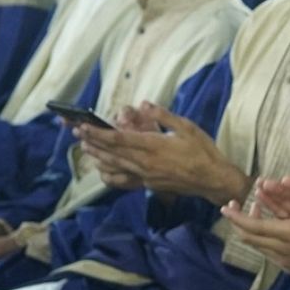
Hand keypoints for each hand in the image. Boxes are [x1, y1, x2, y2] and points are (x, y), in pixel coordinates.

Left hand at [76, 101, 247, 201]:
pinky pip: (124, 180)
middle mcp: (145, 163)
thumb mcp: (186, 127)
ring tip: (85, 147)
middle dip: (93, 141)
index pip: (119, 138)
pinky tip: (103, 170)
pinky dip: (110, 174)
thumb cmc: (203, 151)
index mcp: (154, 146)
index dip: (98, 132)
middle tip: (76, 132)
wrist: (213, 180)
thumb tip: (144, 104)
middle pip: (112, 152)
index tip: (83, 126)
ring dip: (98, 156)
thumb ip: (163, 116)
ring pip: (115, 166)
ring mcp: (146, 176)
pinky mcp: (149, 184)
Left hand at [222, 167, 289, 288]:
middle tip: (234, 206)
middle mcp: (283, 249)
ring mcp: (285, 261)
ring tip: (252, 214)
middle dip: (238, 221)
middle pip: (249, 237)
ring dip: (250, 230)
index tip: (225, 207)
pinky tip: (269, 230)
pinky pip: (268, 252)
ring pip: (257, 246)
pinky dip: (262, 239)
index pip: (253, 227)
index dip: (237, 217)